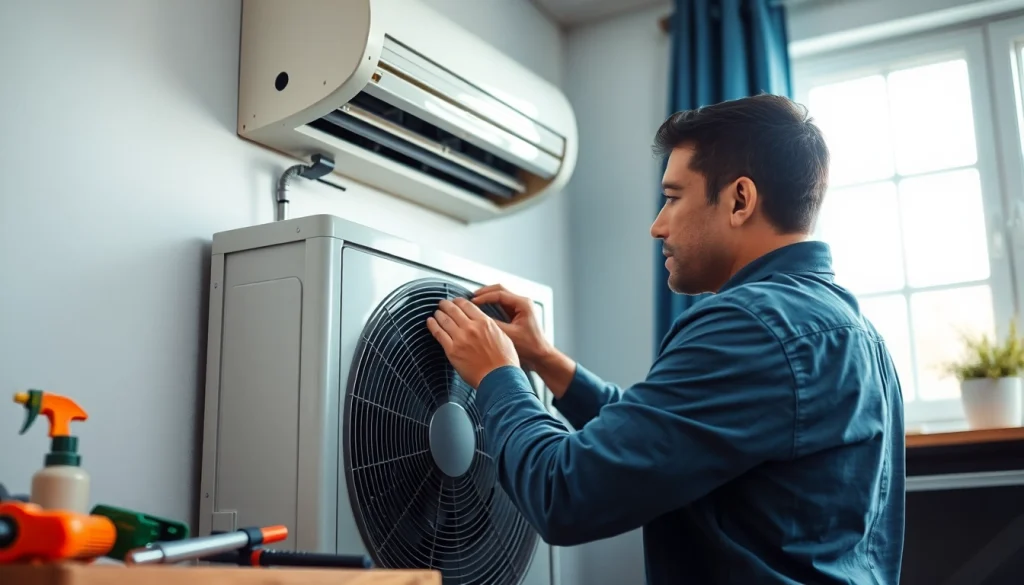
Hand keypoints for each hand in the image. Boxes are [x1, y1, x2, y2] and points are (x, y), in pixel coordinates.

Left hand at [426, 297, 519, 387]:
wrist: (499, 378)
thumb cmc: (504, 362)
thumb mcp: (503, 336)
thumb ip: (491, 327)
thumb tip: (484, 323)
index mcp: (485, 323)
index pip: (467, 305)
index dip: (459, 301)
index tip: (456, 301)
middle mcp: (471, 328)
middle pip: (454, 310)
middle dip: (446, 305)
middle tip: (443, 303)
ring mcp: (460, 338)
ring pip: (445, 320)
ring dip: (439, 314)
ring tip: (436, 312)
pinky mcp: (452, 351)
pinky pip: (439, 334)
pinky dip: (433, 326)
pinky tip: (430, 322)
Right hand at [473, 284, 575, 398]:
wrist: (540, 355)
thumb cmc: (530, 347)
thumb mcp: (509, 335)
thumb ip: (494, 325)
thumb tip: (478, 318)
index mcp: (523, 304)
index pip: (500, 294)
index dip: (484, 297)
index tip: (472, 301)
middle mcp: (522, 302)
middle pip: (500, 290)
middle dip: (484, 293)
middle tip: (471, 298)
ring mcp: (519, 307)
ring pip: (500, 295)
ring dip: (487, 297)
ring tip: (473, 302)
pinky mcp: (516, 313)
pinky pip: (501, 304)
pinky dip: (490, 304)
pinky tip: (481, 309)